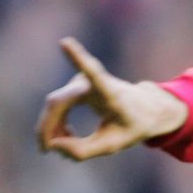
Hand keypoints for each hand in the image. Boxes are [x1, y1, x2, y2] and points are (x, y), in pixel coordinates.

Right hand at [37, 37, 188, 159]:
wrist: (147, 109)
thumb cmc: (133, 126)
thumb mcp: (113, 145)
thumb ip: (84, 151)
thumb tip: (54, 145)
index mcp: (110, 93)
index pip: (93, 74)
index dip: (78, 59)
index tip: (66, 42)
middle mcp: (93, 81)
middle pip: (58, 103)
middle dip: (48, 128)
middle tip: (46, 150)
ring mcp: (82, 80)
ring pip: (54, 105)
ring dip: (54, 128)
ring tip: (66, 146)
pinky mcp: (75, 84)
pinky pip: (56, 105)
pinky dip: (56, 123)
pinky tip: (67, 136)